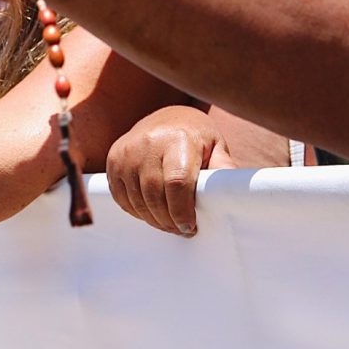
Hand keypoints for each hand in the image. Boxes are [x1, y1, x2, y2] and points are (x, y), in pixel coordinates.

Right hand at [105, 106, 234, 236]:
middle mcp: (148, 143)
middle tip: (181, 230)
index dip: (182, 212)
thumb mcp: (215, 146)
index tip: (190, 227)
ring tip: (168, 224)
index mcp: (178, 139)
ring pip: (136, 200)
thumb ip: (223, 170)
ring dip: (153, 219)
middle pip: (154, 195)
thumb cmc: (195, 136)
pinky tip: (151, 213)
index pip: (176, 183)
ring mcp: (126, 151)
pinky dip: (136, 211)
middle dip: (168, 220)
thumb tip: (234, 196)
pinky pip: (121, 196)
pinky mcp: (113, 159)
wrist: (166, 117)